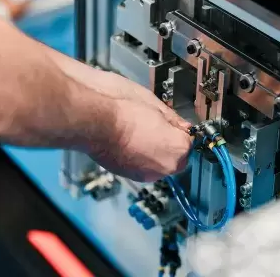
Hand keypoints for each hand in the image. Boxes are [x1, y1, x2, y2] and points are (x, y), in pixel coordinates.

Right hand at [70, 69, 191, 181]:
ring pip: (158, 162)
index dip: (179, 130)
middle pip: (176, 156)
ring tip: (139, 133)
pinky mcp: (127, 174)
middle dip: (168, 143)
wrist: (90, 119)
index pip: (189, 141)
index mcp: (177, 148)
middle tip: (155, 126)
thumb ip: (174, 119)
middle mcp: (163, 167)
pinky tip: (129, 142)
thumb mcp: (156, 105)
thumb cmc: (119, 109)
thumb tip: (181, 125)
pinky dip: (138, 156)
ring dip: (153, 151)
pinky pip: (141, 166)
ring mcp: (144, 173)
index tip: (172, 124)